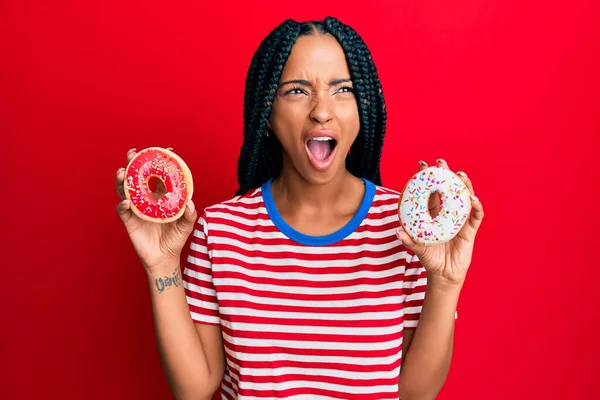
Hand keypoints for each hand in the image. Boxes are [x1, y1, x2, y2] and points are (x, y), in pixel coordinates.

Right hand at [115, 148, 196, 271]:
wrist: (164, 258)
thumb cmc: (176, 239)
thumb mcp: (186, 226)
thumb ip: (190, 215)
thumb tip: (190, 203)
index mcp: (160, 196)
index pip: (157, 175)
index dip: (158, 162)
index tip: (165, 151)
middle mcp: (145, 199)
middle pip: (136, 177)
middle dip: (132, 163)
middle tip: (132, 153)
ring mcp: (135, 209)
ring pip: (124, 190)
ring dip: (122, 180)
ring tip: (122, 172)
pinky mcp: (128, 221)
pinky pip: (122, 210)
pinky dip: (122, 205)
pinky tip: (127, 203)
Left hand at [396, 159, 484, 286]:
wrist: (444, 274)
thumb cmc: (430, 258)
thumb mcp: (418, 248)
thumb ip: (409, 240)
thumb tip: (398, 231)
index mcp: (433, 214)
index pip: (431, 191)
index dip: (428, 178)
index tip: (422, 164)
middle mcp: (448, 213)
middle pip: (448, 189)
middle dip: (445, 174)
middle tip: (441, 162)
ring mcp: (460, 220)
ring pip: (464, 198)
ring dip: (464, 185)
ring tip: (460, 174)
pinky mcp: (470, 230)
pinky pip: (475, 216)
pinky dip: (476, 207)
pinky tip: (473, 199)